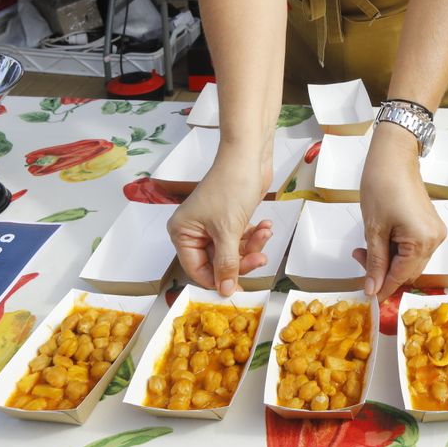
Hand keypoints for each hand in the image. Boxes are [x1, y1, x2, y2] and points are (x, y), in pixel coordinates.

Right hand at [168, 148, 273, 295]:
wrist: (249, 156)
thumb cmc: (231, 184)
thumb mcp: (228, 231)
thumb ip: (226, 264)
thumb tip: (225, 290)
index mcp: (182, 232)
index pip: (196, 269)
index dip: (217, 280)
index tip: (236, 289)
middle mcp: (194, 230)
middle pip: (217, 262)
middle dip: (241, 260)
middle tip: (260, 259)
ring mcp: (212, 225)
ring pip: (232, 251)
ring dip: (251, 246)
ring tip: (264, 233)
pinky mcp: (229, 219)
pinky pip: (240, 238)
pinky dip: (254, 235)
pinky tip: (265, 226)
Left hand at [353, 126, 445, 301]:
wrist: (394, 156)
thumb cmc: (382, 185)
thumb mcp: (374, 229)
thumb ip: (375, 262)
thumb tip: (372, 289)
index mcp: (422, 241)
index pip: (401, 276)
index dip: (383, 287)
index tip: (367, 294)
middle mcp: (435, 239)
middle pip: (408, 271)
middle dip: (383, 271)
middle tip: (359, 257)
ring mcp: (434, 232)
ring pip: (410, 260)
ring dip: (388, 260)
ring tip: (366, 247)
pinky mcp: (430, 225)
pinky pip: (413, 248)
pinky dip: (396, 249)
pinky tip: (380, 239)